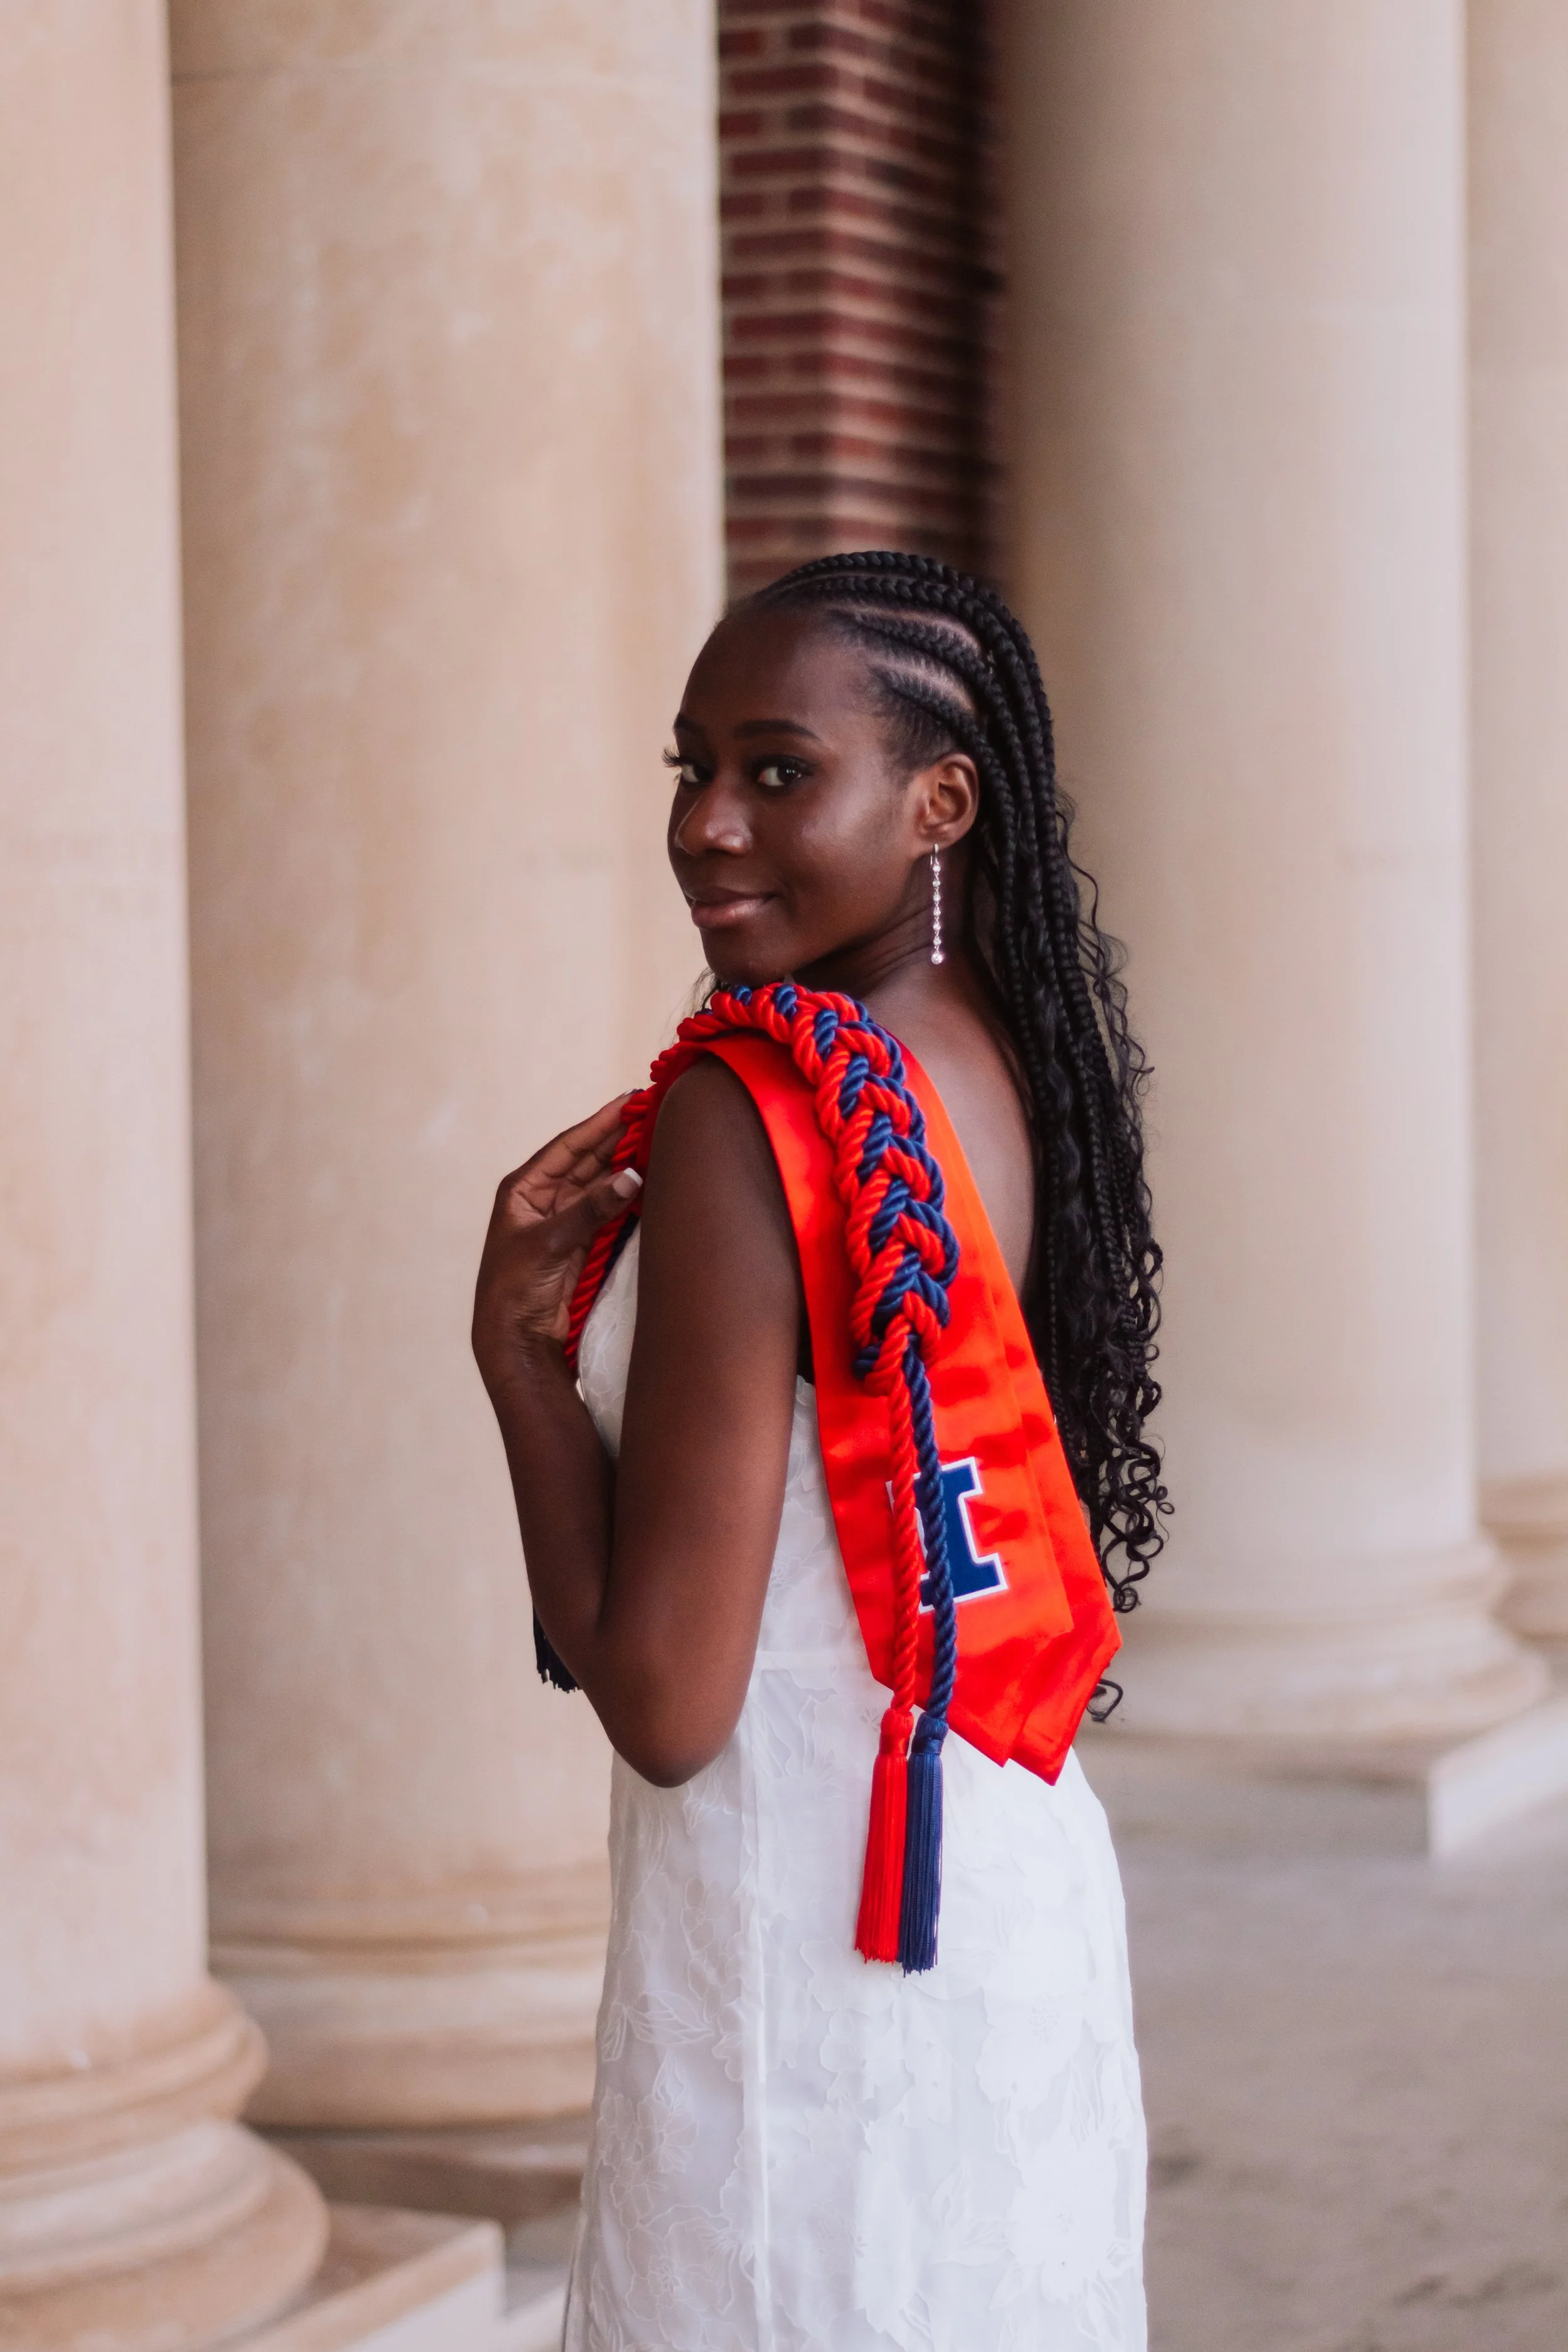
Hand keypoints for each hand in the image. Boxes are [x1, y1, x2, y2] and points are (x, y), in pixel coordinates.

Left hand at [472, 1096, 640, 1388]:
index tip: (629, 1101)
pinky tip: (647, 1180)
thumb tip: (632, 1177)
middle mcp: (542, 1199)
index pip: (568, 1146)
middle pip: (587, 1161)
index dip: (599, 1124)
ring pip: (600, 1183)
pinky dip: (626, 1196)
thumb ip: (592, 1210)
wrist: (514, 1339)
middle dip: (618, 1139)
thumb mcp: (551, 1243)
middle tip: (653, 1115)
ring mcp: (563, 1220)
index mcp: (522, 1189)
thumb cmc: (515, 1288)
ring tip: (657, 1140)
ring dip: (625, 1165)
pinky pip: (607, 1209)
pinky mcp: (580, 1242)